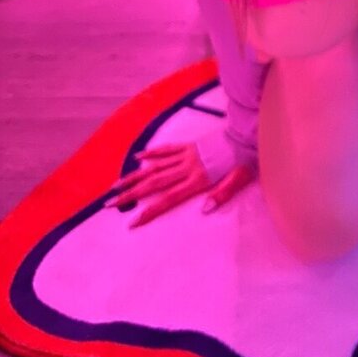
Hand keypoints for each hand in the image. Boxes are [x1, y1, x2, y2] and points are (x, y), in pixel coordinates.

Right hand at [105, 142, 254, 227]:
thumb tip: (204, 210)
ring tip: (116, 184)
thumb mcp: (239, 180)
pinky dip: (152, 153)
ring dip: (134, 176)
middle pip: (154, 183)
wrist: (248, 134)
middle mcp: (188, 167)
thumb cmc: (245, 160)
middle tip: (109, 203)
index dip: (149, 211)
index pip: (168, 199)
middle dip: (131, 194)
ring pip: (155, 166)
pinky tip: (138, 158)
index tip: (131, 222)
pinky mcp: (189, 145)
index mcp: (198, 179)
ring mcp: (187, 155)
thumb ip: (222, 194)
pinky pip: (167, 149)